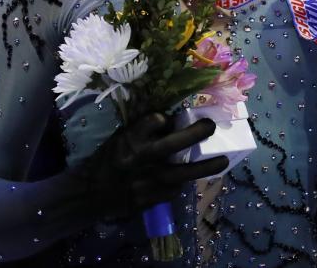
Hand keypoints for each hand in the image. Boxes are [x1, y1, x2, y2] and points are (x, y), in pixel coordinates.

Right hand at [79, 111, 228, 221]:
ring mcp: (148, 180)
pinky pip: (175, 190)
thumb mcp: (121, 138)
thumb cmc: (109, 159)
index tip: (169, 119)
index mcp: (131, 139)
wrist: (92, 192)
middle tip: (211, 126)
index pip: (154, 120)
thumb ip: (144, 131)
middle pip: (174, 143)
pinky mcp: (151, 198)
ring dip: (206, 167)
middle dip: (196, 134)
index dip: (164, 118)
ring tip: (223, 161)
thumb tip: (172, 122)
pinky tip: (187, 179)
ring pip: (183, 173)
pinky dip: (182, 183)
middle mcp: (141, 158)